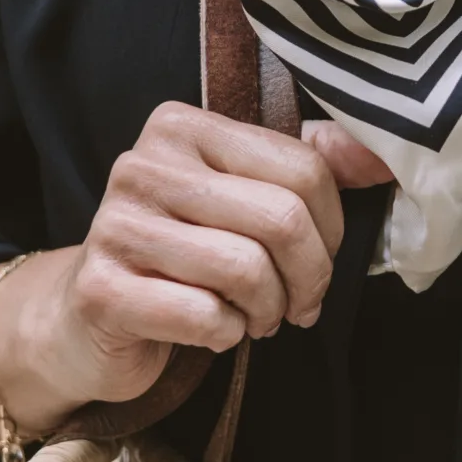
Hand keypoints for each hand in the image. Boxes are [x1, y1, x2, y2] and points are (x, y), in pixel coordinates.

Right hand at [0, 107, 391, 459]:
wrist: (84, 321)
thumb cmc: (181, 259)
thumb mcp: (244, 201)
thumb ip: (309, 170)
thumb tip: (377, 156)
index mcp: (184, 127)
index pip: (302, 168)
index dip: (332, 229)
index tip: (318, 263)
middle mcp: (144, 164)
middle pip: (281, 218)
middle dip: (308, 277)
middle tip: (297, 306)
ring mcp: (115, 225)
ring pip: (247, 269)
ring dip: (267, 310)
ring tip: (255, 318)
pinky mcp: (100, 289)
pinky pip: (205, 314)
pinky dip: (225, 334)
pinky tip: (212, 330)